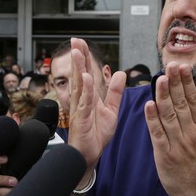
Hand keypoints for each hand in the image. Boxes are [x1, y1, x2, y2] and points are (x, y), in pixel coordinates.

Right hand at [67, 38, 125, 168]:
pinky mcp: (81, 119)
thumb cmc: (96, 134)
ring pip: (79, 85)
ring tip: (77, 52)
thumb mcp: (111, 110)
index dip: (84, 57)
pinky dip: (86, 90)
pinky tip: (86, 78)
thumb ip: (114, 92)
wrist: (90, 155)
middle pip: (79, 74)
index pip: (86, 72)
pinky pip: (84, 102)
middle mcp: (81, 100)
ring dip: (78, 68)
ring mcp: (80, 108)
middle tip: (75, 40)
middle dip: (78, 57)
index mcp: (89, 96)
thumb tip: (120, 73)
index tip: (81, 42)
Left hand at [144, 62, 195, 195]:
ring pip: (169, 116)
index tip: (182, 67)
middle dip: (175, 84)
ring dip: (163, 97)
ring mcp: (178, 145)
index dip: (187, 83)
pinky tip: (149, 105)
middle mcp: (191, 134)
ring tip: (160, 79)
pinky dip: (152, 120)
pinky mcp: (165, 155)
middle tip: (170, 66)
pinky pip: (158, 134)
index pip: (193, 101)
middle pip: (181, 105)